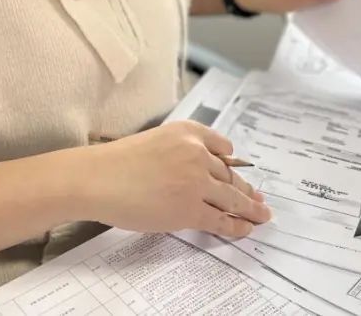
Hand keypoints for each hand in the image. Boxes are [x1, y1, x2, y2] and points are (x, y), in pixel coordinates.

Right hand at [82, 121, 270, 238]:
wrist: (98, 179)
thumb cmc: (117, 163)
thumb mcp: (156, 141)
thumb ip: (180, 152)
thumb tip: (198, 173)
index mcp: (188, 132)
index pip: (224, 148)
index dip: (234, 163)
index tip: (240, 170)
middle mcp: (198, 153)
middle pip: (231, 174)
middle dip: (247, 189)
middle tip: (259, 198)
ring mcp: (197, 182)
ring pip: (233, 197)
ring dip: (251, 209)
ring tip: (261, 215)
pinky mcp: (191, 210)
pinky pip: (222, 220)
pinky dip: (237, 226)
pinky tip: (245, 229)